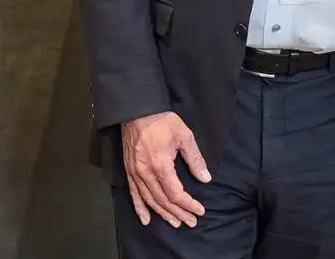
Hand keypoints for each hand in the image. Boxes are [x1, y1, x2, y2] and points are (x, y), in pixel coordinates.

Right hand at [120, 111, 210, 227]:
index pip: (176, 194)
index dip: (188, 205)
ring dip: (163, 214)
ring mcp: (136, 174)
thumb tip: (205, 178)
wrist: (137, 111)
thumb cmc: (162, 121)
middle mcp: (146, 173)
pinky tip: (145, 220)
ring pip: (150, 201)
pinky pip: (134, 195)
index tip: (199, 210)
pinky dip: (140, 209)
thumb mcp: (184, 136)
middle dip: (179, 213)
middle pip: (163, 201)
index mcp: (161, 165)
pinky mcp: (129, 171)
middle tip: (191, 222)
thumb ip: (195, 159)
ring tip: (175, 223)